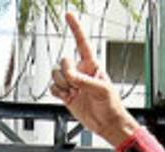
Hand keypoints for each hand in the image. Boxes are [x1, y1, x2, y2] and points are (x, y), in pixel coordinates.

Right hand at [50, 12, 138, 145]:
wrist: (107, 124)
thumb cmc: (111, 105)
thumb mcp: (101, 89)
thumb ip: (84, 80)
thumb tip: (69, 76)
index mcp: (92, 65)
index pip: (82, 43)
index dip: (76, 28)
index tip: (69, 15)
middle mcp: (80, 71)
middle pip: (63, 62)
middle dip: (67, 73)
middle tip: (76, 85)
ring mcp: (72, 83)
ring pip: (56, 74)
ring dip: (62, 84)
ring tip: (75, 93)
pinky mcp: (66, 95)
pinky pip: (53, 87)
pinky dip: (57, 92)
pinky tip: (68, 97)